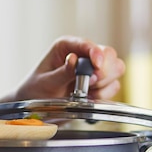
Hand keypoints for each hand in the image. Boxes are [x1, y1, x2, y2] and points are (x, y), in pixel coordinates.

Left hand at [10, 36, 125, 101]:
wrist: (35, 107)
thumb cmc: (35, 90)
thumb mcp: (45, 82)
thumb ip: (61, 73)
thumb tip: (74, 60)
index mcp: (67, 46)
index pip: (88, 44)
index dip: (96, 53)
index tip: (96, 65)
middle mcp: (83, 54)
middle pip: (109, 54)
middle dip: (104, 71)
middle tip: (90, 84)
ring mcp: (93, 69)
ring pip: (116, 69)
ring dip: (104, 84)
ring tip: (86, 92)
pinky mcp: (100, 83)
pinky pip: (114, 86)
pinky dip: (104, 94)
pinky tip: (89, 98)